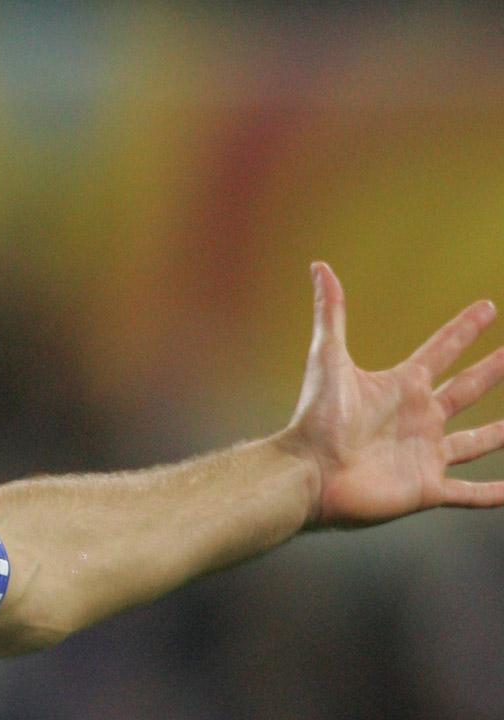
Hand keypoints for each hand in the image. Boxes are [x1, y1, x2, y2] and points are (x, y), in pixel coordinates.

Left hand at [282, 262, 503, 527]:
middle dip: (493, 370)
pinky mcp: (426, 488)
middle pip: (465, 389)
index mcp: (400, 386)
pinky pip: (468, 494)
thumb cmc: (316, 417)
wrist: (308, 471)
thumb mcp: (328, 358)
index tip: (487, 307)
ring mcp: (424, 454)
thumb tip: (319, 266)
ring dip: (499, 434)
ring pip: (474, 442)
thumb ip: (331, 312)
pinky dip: (491, 495)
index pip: (440, 350)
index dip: (463, 329)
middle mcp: (417, 418)